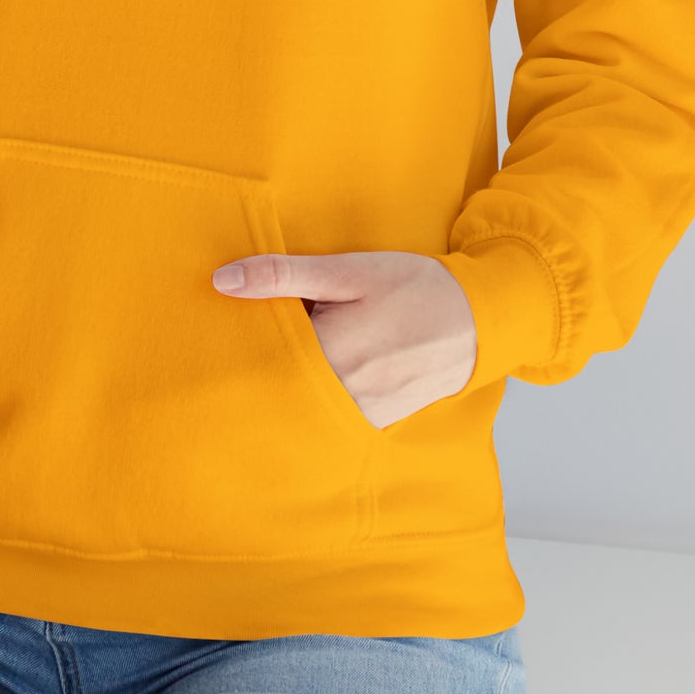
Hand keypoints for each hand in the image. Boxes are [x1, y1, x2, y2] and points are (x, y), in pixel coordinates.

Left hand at [211, 250, 477, 428]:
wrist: (478, 322)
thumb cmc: (413, 288)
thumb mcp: (347, 271)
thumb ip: (283, 276)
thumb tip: (222, 281)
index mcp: (326, 355)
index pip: (258, 358)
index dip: (237, 343)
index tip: (217, 332)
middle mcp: (339, 395)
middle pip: (275, 385)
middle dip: (259, 362)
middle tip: (241, 342)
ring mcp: (357, 414)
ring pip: (300, 401)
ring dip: (286, 380)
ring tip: (277, 354)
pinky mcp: (373, 422)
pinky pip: (327, 412)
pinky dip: (314, 392)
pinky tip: (313, 369)